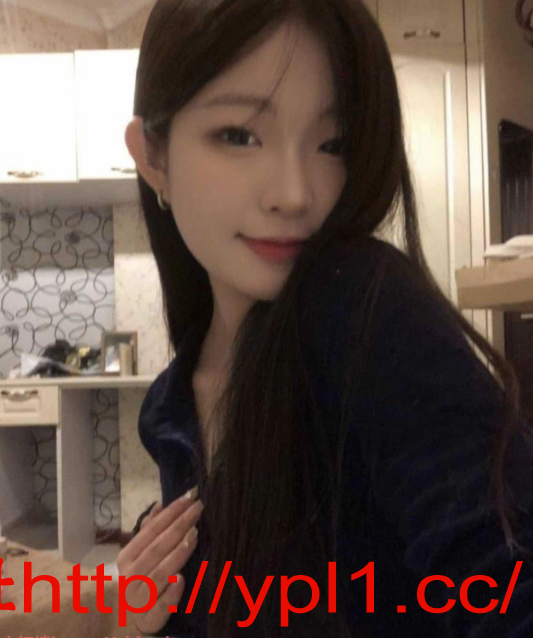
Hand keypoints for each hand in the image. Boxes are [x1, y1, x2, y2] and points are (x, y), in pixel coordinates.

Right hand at [117, 487, 203, 634]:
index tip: (190, 496)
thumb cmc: (140, 579)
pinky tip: (182, 579)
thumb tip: (159, 504)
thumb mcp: (140, 554)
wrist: (129, 621)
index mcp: (127, 557)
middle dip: (178, 526)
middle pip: (157, 548)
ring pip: (159, 574)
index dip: (171, 512)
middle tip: (198, 508)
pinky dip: (171, 594)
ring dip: (177, 554)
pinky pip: (160, 607)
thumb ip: (149, 529)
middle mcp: (130, 576)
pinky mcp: (149, 620)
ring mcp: (138, 599)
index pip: (150, 530)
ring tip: (195, 534)